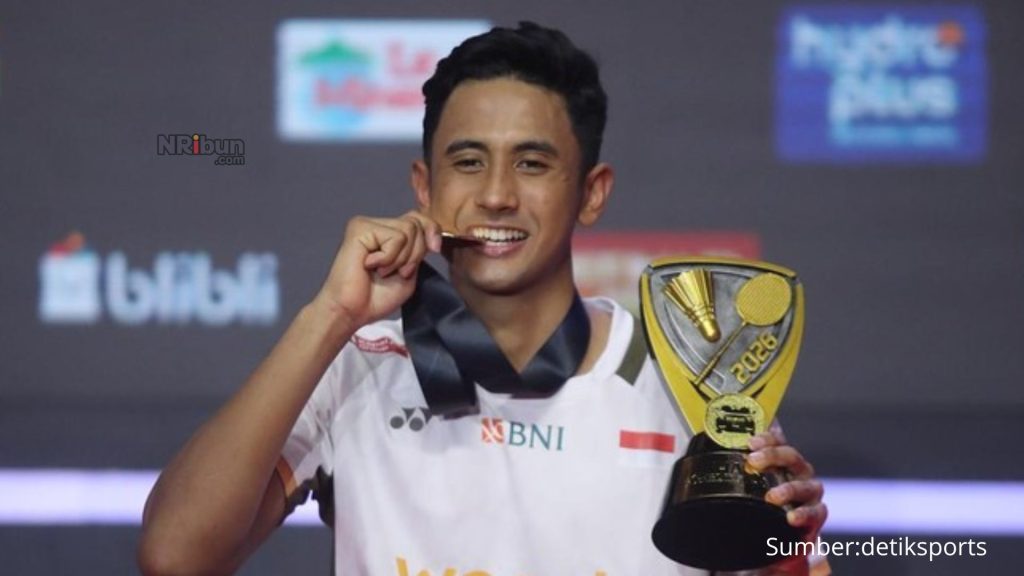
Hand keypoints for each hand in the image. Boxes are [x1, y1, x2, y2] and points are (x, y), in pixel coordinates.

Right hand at [313, 211, 441, 328]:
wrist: (352, 311)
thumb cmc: (376, 297)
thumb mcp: (410, 271)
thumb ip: (420, 250)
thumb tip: (431, 234)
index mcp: (390, 234)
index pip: (419, 218)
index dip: (432, 230)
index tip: (435, 248)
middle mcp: (378, 225)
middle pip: (417, 224)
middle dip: (415, 254)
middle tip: (396, 272)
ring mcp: (367, 224)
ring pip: (409, 229)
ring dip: (401, 259)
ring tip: (381, 271)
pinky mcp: (359, 228)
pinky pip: (395, 237)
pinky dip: (389, 258)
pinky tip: (370, 266)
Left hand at [747, 427, 829, 574]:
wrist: (784, 533)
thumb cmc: (765, 502)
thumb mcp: (750, 483)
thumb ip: (738, 468)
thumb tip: (702, 456)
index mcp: (783, 459)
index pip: (777, 440)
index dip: (765, 437)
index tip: (749, 442)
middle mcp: (799, 471)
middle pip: (790, 456)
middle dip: (771, 456)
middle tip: (753, 461)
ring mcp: (810, 491)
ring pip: (803, 485)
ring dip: (788, 489)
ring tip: (772, 497)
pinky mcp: (817, 513)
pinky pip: (815, 512)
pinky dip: (803, 514)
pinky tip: (791, 517)